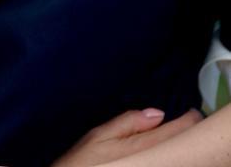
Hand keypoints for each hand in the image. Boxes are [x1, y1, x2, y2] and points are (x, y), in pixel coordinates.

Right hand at [51, 107, 202, 165]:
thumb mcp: (100, 135)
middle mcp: (152, 162)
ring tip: (179, 136)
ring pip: (176, 158)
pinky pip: (165, 163)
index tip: (193, 114)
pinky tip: (167, 152)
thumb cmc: (82, 161)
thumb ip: (129, 122)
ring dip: (179, 145)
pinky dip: (170, 157)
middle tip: (190, 123)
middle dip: (187, 133)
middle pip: (181, 146)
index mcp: (142, 147)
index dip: (189, 121)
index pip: (176, 132)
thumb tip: (158, 114)